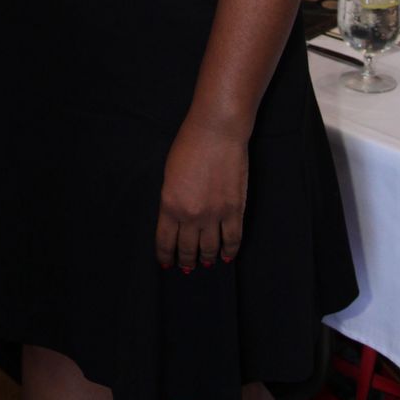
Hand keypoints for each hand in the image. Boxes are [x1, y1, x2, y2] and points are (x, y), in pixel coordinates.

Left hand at [155, 116, 247, 270]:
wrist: (216, 132)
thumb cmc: (189, 146)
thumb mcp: (169, 174)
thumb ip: (171, 200)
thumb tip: (176, 220)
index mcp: (170, 205)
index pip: (165, 241)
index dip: (166, 256)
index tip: (167, 263)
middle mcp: (191, 215)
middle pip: (187, 248)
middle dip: (186, 261)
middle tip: (186, 267)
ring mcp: (214, 214)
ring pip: (210, 248)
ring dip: (206, 258)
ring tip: (205, 263)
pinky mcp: (234, 210)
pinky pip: (233, 239)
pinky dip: (230, 250)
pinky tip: (226, 255)